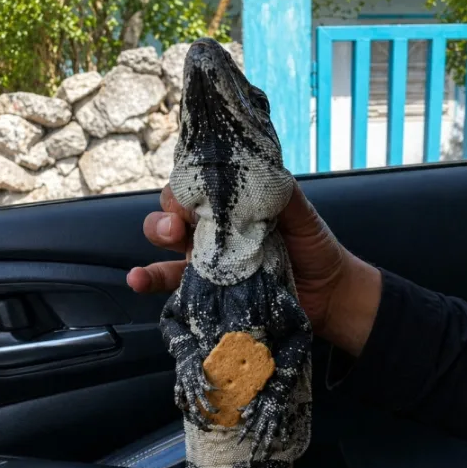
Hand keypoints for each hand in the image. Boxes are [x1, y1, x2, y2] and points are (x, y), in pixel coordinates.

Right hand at [128, 183, 380, 354]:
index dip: (187, 188)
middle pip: (173, 213)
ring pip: (166, 245)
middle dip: (166, 214)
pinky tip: (138, 279)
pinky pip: (171, 285)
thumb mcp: (303, 216)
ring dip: (155, 237)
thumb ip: (283, 194)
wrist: (328, 297)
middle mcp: (213, 232)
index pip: (198, 189)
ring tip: (163, 239)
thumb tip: (266, 170)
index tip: (192, 195)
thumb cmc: (315, 250)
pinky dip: (149, 279)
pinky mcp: (205, 291)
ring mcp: (207, 262)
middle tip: (177, 224)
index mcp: (232, 209)